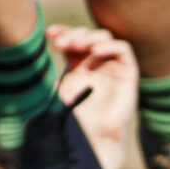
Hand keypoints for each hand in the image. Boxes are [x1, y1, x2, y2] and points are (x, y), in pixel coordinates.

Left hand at [47, 26, 138, 168]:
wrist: (95, 136)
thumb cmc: (77, 117)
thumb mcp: (61, 91)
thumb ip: (53, 73)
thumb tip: (41, 56)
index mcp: (78, 63)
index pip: (71, 39)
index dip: (62, 32)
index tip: (48, 33)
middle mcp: (95, 61)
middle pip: (86, 35)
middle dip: (72, 34)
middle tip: (60, 43)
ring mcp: (112, 65)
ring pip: (103, 37)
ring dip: (88, 37)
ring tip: (75, 45)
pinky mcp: (128, 72)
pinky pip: (122, 49)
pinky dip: (109, 46)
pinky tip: (94, 51)